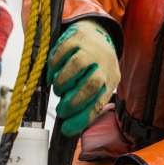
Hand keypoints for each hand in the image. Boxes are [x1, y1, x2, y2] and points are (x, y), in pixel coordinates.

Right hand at [47, 19, 119, 136]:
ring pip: (76, 66)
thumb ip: (88, 101)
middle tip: (61, 111)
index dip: (82, 118)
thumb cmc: (96, 66)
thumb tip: (69, 126)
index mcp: (111, 79)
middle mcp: (104, 64)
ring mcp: (90, 49)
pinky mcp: (77, 37)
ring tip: (58, 90)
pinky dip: (54, 66)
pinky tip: (52, 73)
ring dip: (62, 83)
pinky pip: (62, 52)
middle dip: (73, 102)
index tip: (66, 129)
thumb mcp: (101, 83)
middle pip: (91, 84)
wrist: (98, 34)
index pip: (99, 102)